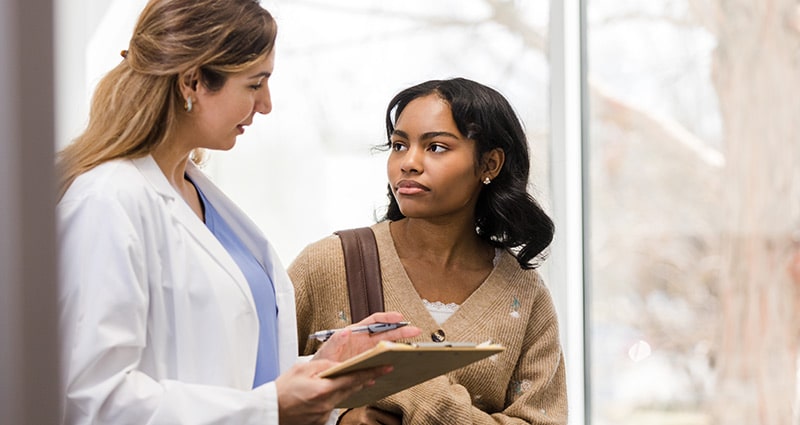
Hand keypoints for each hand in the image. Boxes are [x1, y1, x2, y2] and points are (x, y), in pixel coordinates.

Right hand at [275, 360, 392, 424]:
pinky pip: (333, 406)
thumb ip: (324, 365)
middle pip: (351, 389)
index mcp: (323, 389)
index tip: (386, 366)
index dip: (372, 372)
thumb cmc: (281, 391)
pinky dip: (333, 397)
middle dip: (363, 378)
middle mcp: (326, 405)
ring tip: (347, 378)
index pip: (354, 378)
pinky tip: (327, 392)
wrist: (269, 412)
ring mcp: (324, 415)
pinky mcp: (321, 421)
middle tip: (376, 369)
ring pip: (343, 398)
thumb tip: (340, 363)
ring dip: (347, 388)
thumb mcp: (301, 369)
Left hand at [313, 311, 420, 362]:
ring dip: (398, 347)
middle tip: (415, 331)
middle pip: (386, 333)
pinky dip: (388, 365)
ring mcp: (368, 354)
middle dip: (401, 330)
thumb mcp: (327, 350)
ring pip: (387, 348)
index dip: (387, 318)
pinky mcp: (369, 366)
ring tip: (410, 349)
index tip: (399, 317)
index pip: (374, 322)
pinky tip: (393, 367)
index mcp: (356, 334)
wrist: (321, 378)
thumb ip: (336, 341)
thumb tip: (345, 331)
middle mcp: (364, 342)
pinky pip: (381, 364)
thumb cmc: (323, 361)